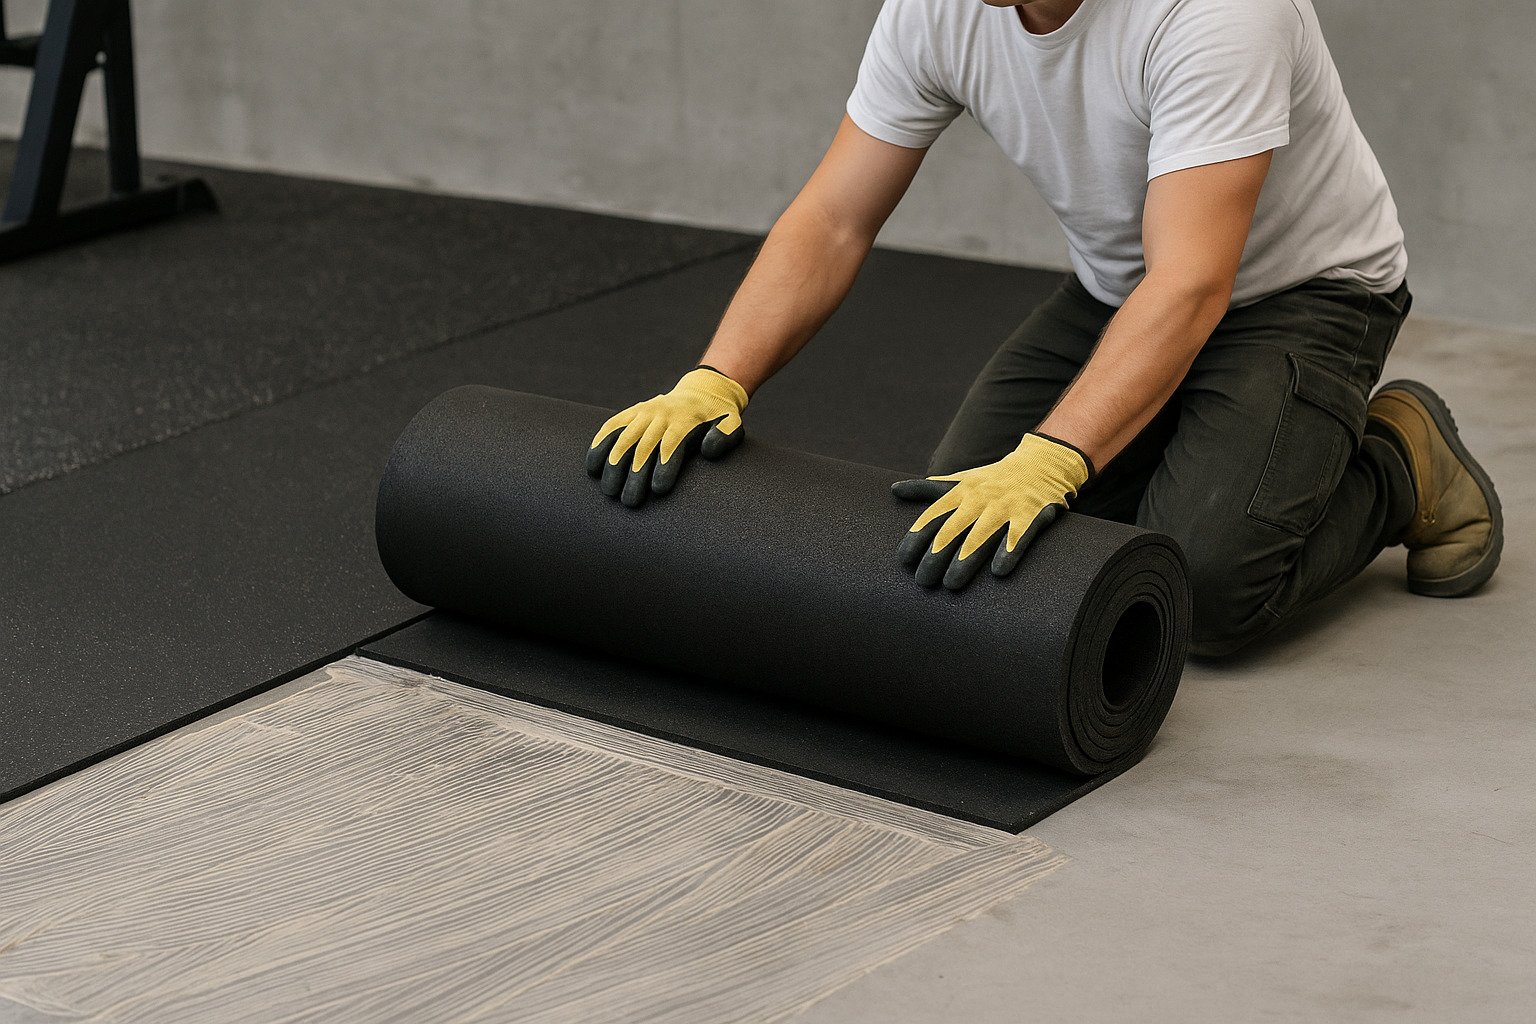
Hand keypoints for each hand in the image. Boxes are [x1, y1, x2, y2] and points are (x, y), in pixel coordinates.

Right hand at [586, 366, 747, 505]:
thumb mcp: (732, 424)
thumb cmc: (719, 418)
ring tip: (608, 490)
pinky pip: (612, 426)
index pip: (672, 443)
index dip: (664, 466)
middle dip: (635, 474)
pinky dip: (600, 444)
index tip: (657, 490)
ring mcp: (645, 412)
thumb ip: (725, 436)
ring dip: (614, 464)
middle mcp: (662, 414)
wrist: (704, 391)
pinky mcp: (633, 412)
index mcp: (686, 419)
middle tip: (629, 501)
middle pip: (645, 445)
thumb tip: (708, 450)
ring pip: (624, 437)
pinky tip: (592, 467)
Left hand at [892, 432, 1090, 589]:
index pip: (932, 517)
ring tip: (951, 584)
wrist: (1042, 464)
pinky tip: (998, 571)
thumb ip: (927, 489)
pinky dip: (1008, 552)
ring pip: (981, 536)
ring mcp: (1005, 507)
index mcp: (960, 493)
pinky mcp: (1030, 515)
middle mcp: (979, 499)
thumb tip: (893, 489)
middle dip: (935, 556)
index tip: (903, 561)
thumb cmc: (993, 479)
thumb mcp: (959, 480)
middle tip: (923, 581)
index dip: (916, 539)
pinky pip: (1018, 536)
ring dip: (964, 561)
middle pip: (952, 530)